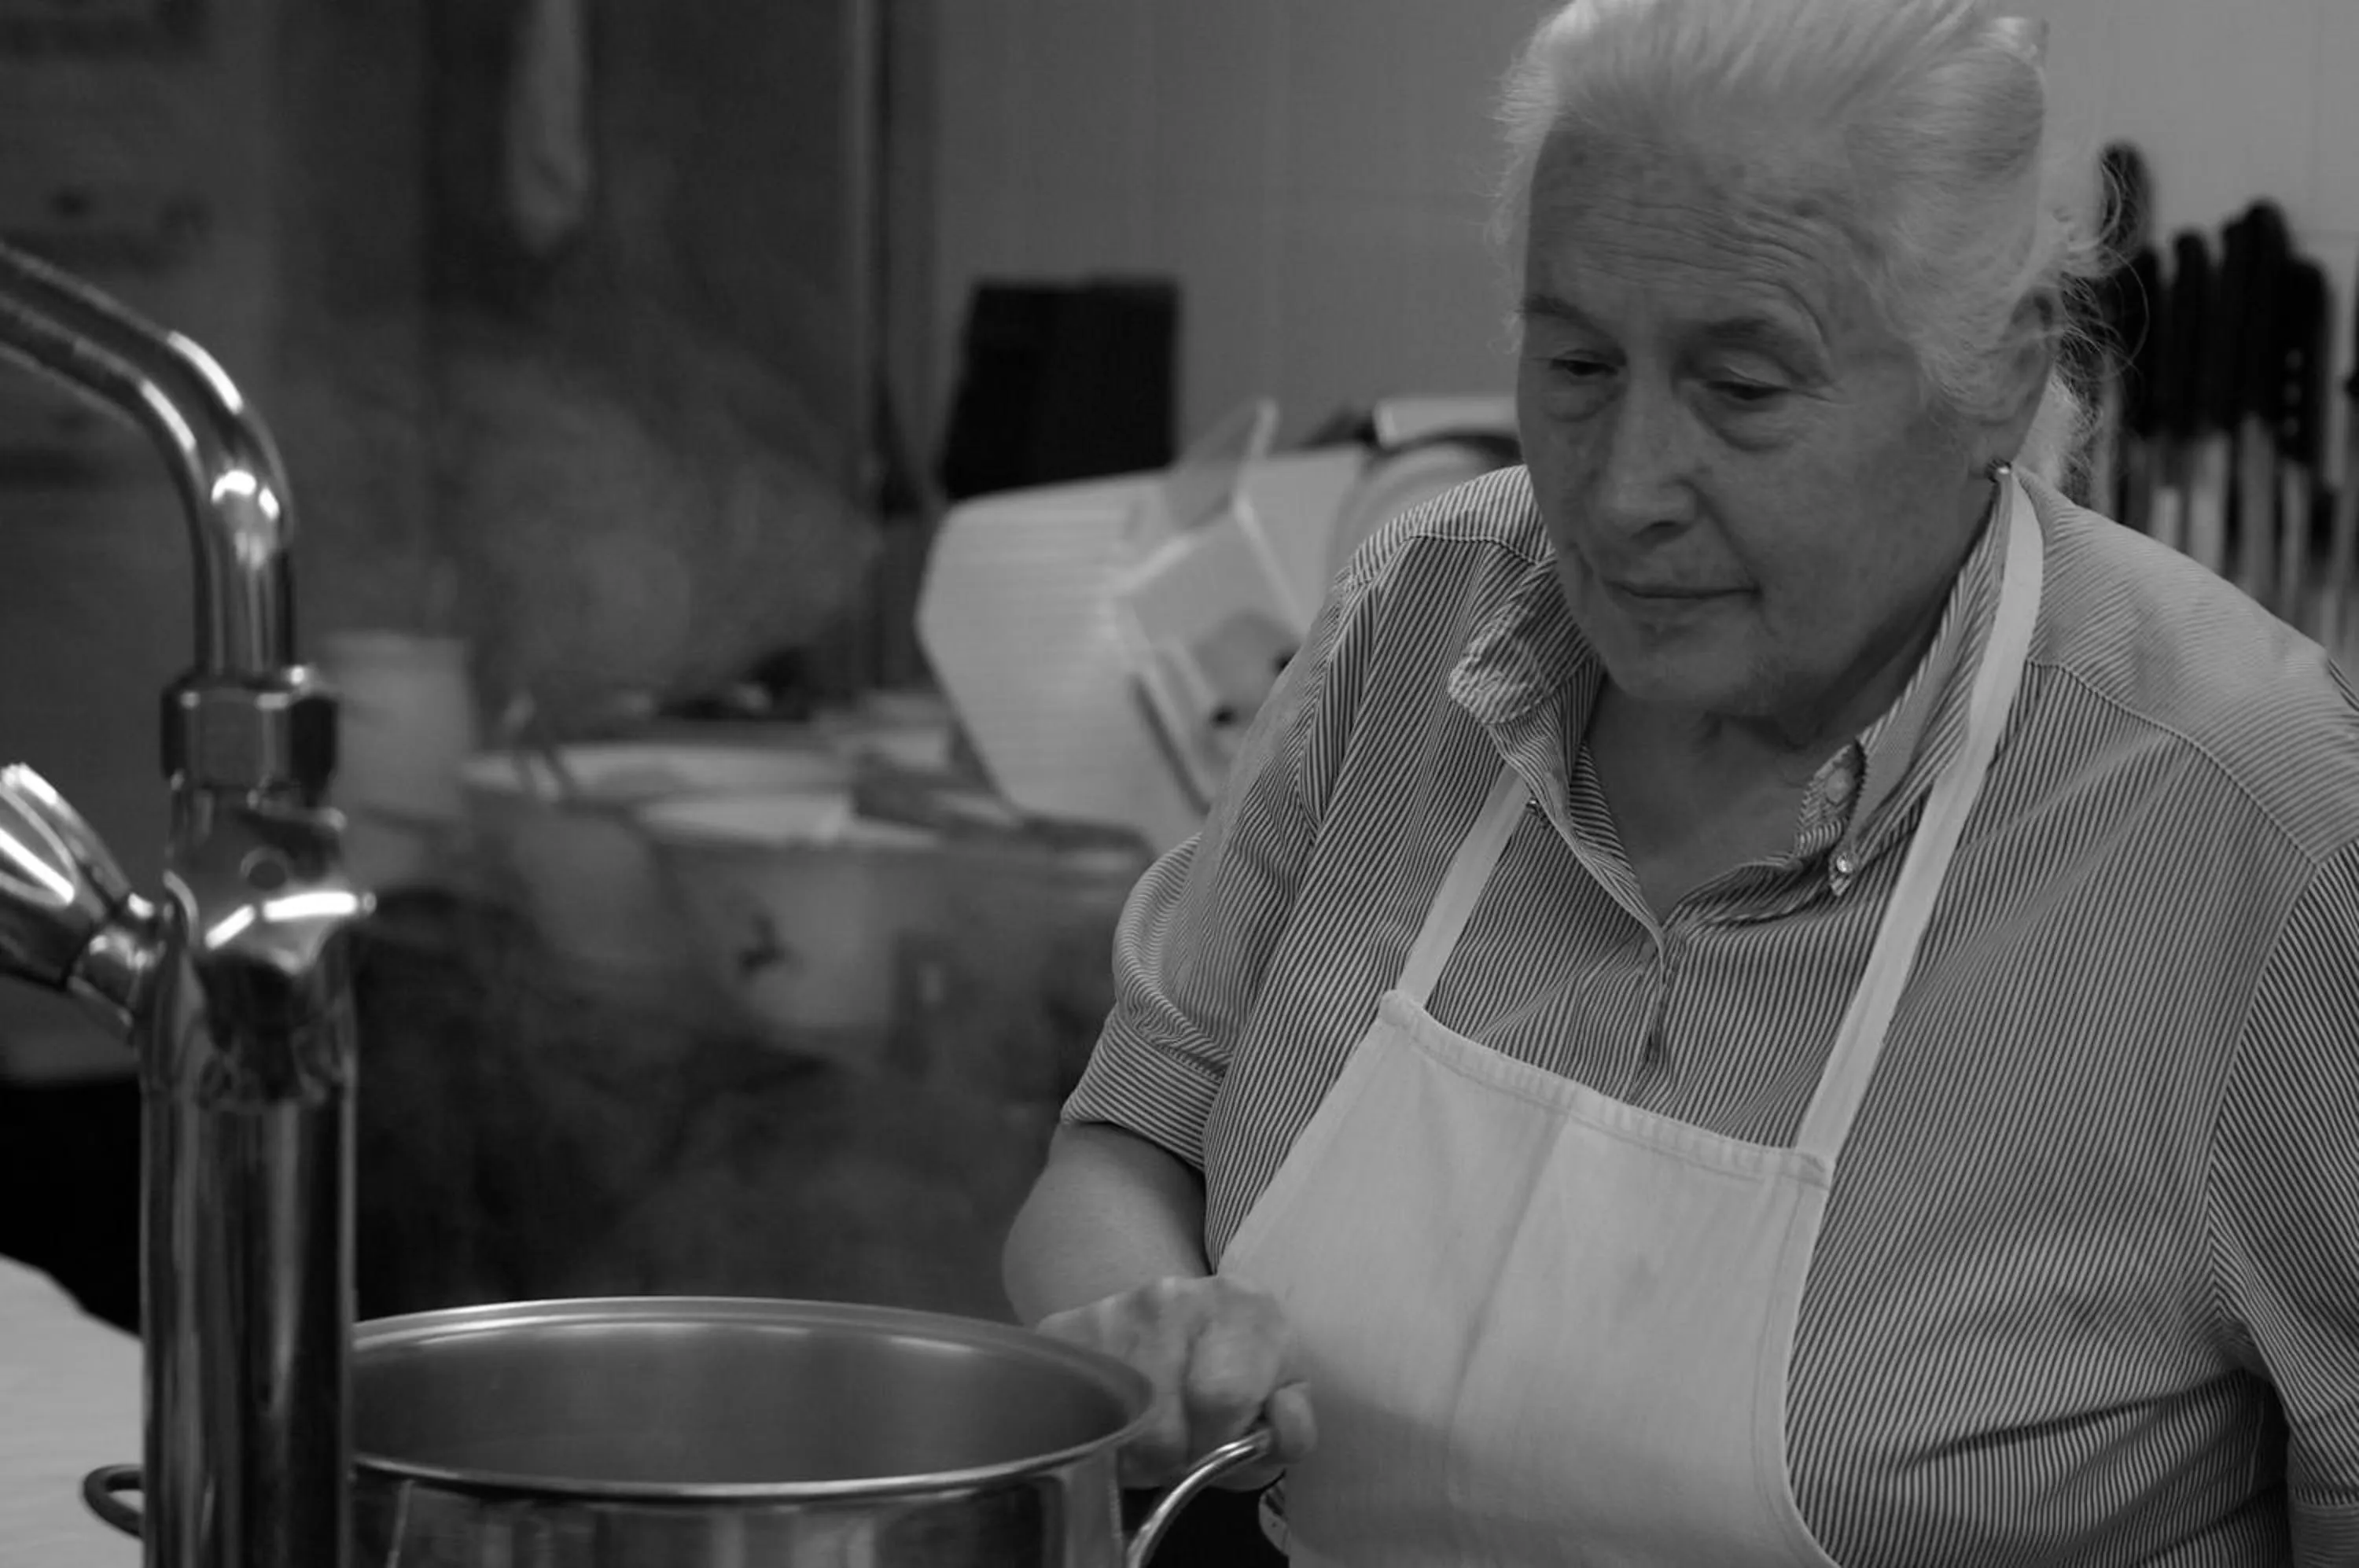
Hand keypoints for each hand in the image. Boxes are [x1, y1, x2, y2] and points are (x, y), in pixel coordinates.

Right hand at [1034, 1274, 1314, 1489]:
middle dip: (1176, 1458)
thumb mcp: (1278, 1400)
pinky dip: (1099, 1437)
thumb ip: (1292, 1426)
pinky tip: (1118, 1421)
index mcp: (1244, 1306)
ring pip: (1118, 1432)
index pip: (1223, 1395)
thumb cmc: (1234, 1375)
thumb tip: (1279, 1430)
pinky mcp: (1060, 1333)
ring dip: (1137, 1455)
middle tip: (1183, 1450)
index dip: (1222, 1443)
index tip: (1222, 1449)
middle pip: (1164, 1427)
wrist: (1168, 1328)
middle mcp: (1175, 1296)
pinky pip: (1076, 1419)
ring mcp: (1112, 1310)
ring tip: (1153, 1436)